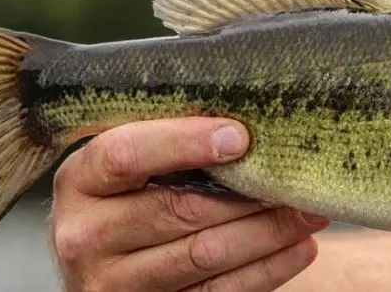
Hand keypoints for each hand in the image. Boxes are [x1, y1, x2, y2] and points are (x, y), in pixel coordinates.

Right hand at [50, 117, 329, 290]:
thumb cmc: (135, 195)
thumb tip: (249, 116)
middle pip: (177, 210)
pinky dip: (266, 268)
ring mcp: (112, 282)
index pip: (125, 154)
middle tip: (298, 177)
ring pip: (204, 254)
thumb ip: (167, 139)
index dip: (183, 143)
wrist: (110, 263)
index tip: (240, 136)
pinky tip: (299, 248)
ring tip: (310, 212)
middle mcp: (85, 235)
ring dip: (268, 232)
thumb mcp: (131, 166)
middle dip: (248, 194)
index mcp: (79, 181)